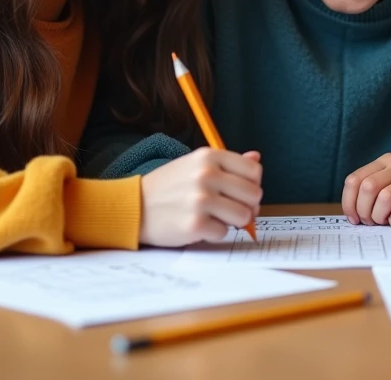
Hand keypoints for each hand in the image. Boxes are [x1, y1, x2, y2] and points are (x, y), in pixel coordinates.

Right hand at [138, 148, 261, 246]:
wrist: (134, 207)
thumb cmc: (168, 187)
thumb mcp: (195, 164)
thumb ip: (227, 163)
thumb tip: (256, 158)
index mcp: (209, 156)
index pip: (254, 171)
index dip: (252, 185)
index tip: (240, 193)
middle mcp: (207, 175)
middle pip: (254, 195)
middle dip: (247, 206)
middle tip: (230, 210)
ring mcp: (200, 199)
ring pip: (243, 216)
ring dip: (232, 222)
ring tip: (214, 217)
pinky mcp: (194, 224)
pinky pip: (224, 233)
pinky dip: (214, 233)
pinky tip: (200, 226)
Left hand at [342, 153, 390, 226]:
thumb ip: (374, 193)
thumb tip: (353, 214)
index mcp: (386, 161)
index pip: (356, 179)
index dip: (349, 202)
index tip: (353, 218)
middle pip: (369, 187)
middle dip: (364, 211)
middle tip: (370, 223)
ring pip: (387, 196)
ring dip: (380, 216)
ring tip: (384, 223)